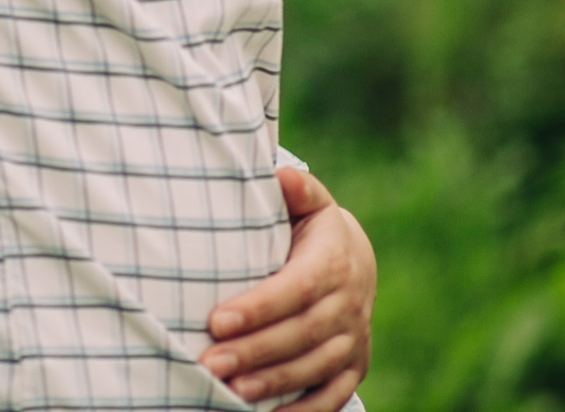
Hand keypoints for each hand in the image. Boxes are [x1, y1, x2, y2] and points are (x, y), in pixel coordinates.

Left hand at [200, 166, 375, 410]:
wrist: (355, 259)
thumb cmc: (310, 227)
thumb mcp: (309, 202)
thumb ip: (296, 189)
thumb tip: (281, 175)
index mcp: (334, 264)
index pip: (296, 289)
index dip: (259, 307)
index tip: (216, 320)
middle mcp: (349, 306)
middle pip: (301, 335)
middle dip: (255, 351)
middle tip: (209, 363)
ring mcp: (354, 341)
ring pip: (314, 368)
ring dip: (272, 383)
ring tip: (227, 391)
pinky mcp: (353, 368)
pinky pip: (332, 396)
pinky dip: (304, 411)